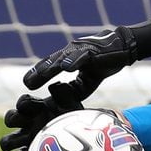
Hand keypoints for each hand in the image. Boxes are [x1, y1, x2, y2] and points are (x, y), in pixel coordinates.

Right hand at [0, 80, 86, 150]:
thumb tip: (56, 85)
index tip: (37, 104)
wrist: (82, 139)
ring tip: (25, 141)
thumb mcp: (72, 104)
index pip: (23, 103)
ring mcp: (26, 140)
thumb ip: (64, 93)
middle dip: (13, 118)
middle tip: (26, 121)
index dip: (25, 102)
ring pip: (6, 142)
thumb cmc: (73, 119)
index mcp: (36, 109)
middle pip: (9, 119)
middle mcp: (28, 124)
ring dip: (9, 142)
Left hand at [23, 14, 150, 91]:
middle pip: (52, 63)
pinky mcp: (95, 49)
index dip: (37, 75)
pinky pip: (83, 55)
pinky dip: (74, 60)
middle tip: (28, 83)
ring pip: (64, 58)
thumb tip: (58, 103)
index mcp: (67, 60)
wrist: (123, 47)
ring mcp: (82, 50)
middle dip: (40, 73)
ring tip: (43, 74)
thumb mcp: (85, 82)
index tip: (27, 84)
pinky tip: (67, 67)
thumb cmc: (102, 64)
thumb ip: (72, 90)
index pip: (49, 67)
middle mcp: (71, 53)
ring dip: (53, 66)